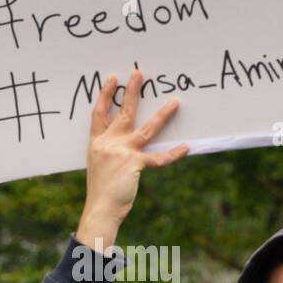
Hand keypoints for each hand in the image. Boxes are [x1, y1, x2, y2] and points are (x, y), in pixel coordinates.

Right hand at [76, 70, 188, 250]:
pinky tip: (186, 147)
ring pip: (146, 129)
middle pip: (123, 113)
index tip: (112, 78)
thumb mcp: (98, 164)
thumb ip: (108, 151)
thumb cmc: (100, 190)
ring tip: (175, 102)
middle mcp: (108, 143)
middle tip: (139, 74)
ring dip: (163, 115)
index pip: (99, 113)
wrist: (100, 208)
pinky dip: (173, 153)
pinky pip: (158, 158)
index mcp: (96, 142)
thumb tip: (122, 141)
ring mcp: (121, 152)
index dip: (106, 95)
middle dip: (132, 92)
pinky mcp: (135, 164)